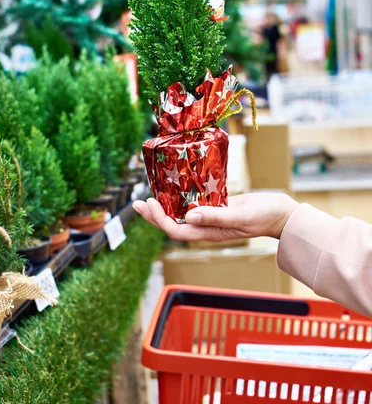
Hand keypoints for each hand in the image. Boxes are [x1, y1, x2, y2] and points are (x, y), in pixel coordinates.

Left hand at [132, 193, 297, 241]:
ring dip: (166, 205)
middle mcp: (206, 227)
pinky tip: (177, 186)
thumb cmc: (265, 218)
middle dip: (154, 214)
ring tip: (151, 194)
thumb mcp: (240, 217)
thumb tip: (188, 217)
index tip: (149, 203)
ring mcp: (211, 216)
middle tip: (137, 202)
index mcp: (208, 233)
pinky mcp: (218, 206)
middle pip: (173, 223)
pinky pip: (196, 202)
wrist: (282, 214)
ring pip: (181, 213)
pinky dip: (184, 196)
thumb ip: (216, 217)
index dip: (159, 219)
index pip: (175, 231)